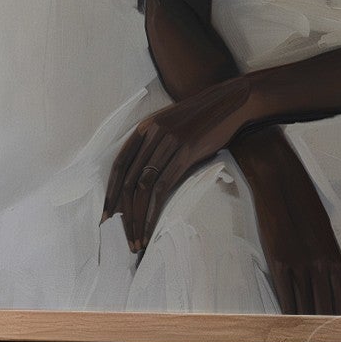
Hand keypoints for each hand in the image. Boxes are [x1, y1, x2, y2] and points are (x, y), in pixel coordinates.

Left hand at [104, 79, 251, 253]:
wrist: (233, 101)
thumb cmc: (206, 118)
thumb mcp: (174, 126)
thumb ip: (158, 145)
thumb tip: (147, 178)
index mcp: (144, 127)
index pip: (118, 165)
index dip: (110, 192)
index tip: (107, 215)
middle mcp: (152, 133)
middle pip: (127, 180)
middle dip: (122, 213)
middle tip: (122, 237)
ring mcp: (168, 142)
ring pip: (142, 187)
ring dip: (137, 218)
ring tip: (137, 240)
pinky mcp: (186, 151)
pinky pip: (162, 188)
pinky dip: (153, 211)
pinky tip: (151, 228)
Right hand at [238, 132, 340, 315]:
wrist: (279, 181)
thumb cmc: (301, 204)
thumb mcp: (322, 232)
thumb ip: (324, 257)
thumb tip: (324, 281)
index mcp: (335, 256)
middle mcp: (322, 264)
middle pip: (327, 308)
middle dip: (326, 330)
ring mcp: (301, 265)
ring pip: (307, 307)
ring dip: (308, 328)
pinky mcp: (280, 263)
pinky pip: (287, 298)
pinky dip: (290, 316)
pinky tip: (291, 330)